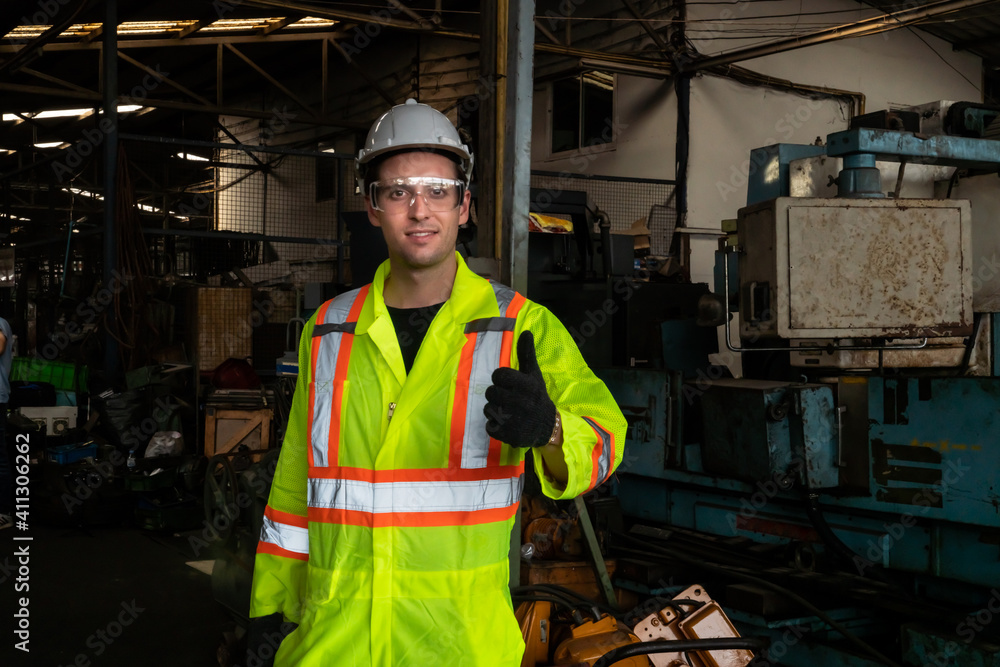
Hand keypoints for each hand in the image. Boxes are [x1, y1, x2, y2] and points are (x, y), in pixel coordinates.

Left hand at [484, 331, 556, 446]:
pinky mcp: (506, 434)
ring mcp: (512, 419)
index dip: (501, 380)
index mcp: (525, 385)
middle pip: (490, 392)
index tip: (510, 385)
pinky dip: (495, 426)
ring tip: (509, 412)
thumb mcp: (533, 375)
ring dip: (495, 410)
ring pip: (487, 408)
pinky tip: (507, 424)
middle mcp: (519, 401)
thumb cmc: (537, 397)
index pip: (497, 375)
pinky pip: (488, 426)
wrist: (547, 426)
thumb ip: (526, 354)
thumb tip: (525, 331)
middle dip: (498, 395)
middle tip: (510, 400)